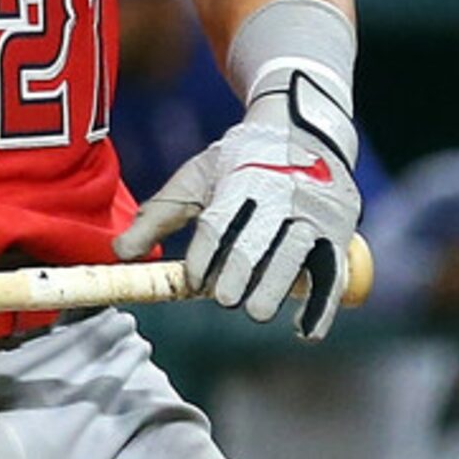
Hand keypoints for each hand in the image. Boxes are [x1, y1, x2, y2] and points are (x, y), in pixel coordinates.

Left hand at [114, 68, 360, 337]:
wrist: (302, 127)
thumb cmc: (238, 161)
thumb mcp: (196, 177)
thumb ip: (159, 215)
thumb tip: (120, 253)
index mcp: (240, 179)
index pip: (218, 224)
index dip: (204, 257)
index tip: (194, 282)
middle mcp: (280, 194)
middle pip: (257, 241)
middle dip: (240, 274)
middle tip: (225, 299)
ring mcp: (313, 212)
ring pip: (295, 255)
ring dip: (276, 287)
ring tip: (257, 311)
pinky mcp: (338, 230)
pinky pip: (332, 272)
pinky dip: (321, 305)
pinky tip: (306, 331)